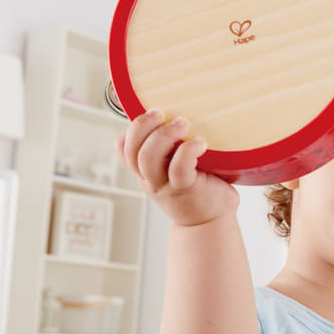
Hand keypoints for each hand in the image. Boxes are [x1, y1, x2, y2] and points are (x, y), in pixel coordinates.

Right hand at [116, 110, 238, 226]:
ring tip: (182, 123)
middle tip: (160, 112)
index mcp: (146, 171)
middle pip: (132, 151)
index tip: (146, 112)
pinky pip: (178, 168)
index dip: (129, 130)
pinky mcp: (185, 190)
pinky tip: (200, 143)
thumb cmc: (199, 189)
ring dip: (162, 135)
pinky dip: (187, 151)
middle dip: (141, 126)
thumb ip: (173, 149)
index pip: (123, 149)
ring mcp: (165, 186)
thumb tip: (185, 110)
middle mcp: (150, 179)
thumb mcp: (178, 168)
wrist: (210, 224)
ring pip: (148, 159)